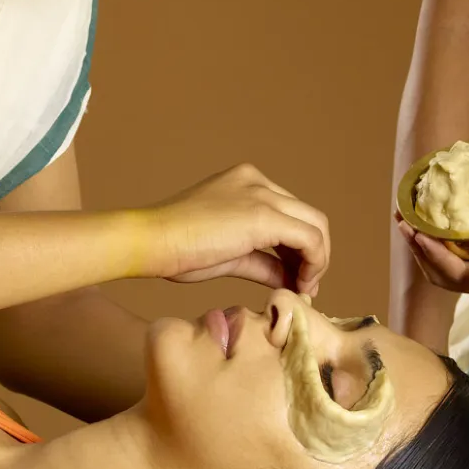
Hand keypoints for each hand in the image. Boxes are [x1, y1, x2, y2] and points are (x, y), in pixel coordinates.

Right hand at [146, 164, 330, 296]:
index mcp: (246, 182)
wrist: (151, 241)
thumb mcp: (229, 254)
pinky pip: (309, 238)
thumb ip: (262, 260)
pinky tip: (300, 284)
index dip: (300, 248)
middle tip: (306, 285)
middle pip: (308, 217)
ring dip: (317, 260)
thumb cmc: (177, 249)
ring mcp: (261, 195)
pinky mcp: (263, 215)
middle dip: (314, 254)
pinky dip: (314, 263)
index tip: (297, 277)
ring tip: (304, 287)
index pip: (290, 213)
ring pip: (315, 225)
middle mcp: (258, 181)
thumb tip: (289, 277)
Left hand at [396, 156, 468, 309]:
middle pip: (442, 276)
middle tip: (404, 222)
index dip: (435, 258)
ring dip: (417, 245)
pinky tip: (414, 216)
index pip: (459, 278)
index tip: (419, 232)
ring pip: (437, 267)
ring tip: (403, 217)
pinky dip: (427, 237)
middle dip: (419, 252)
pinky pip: (443, 252)